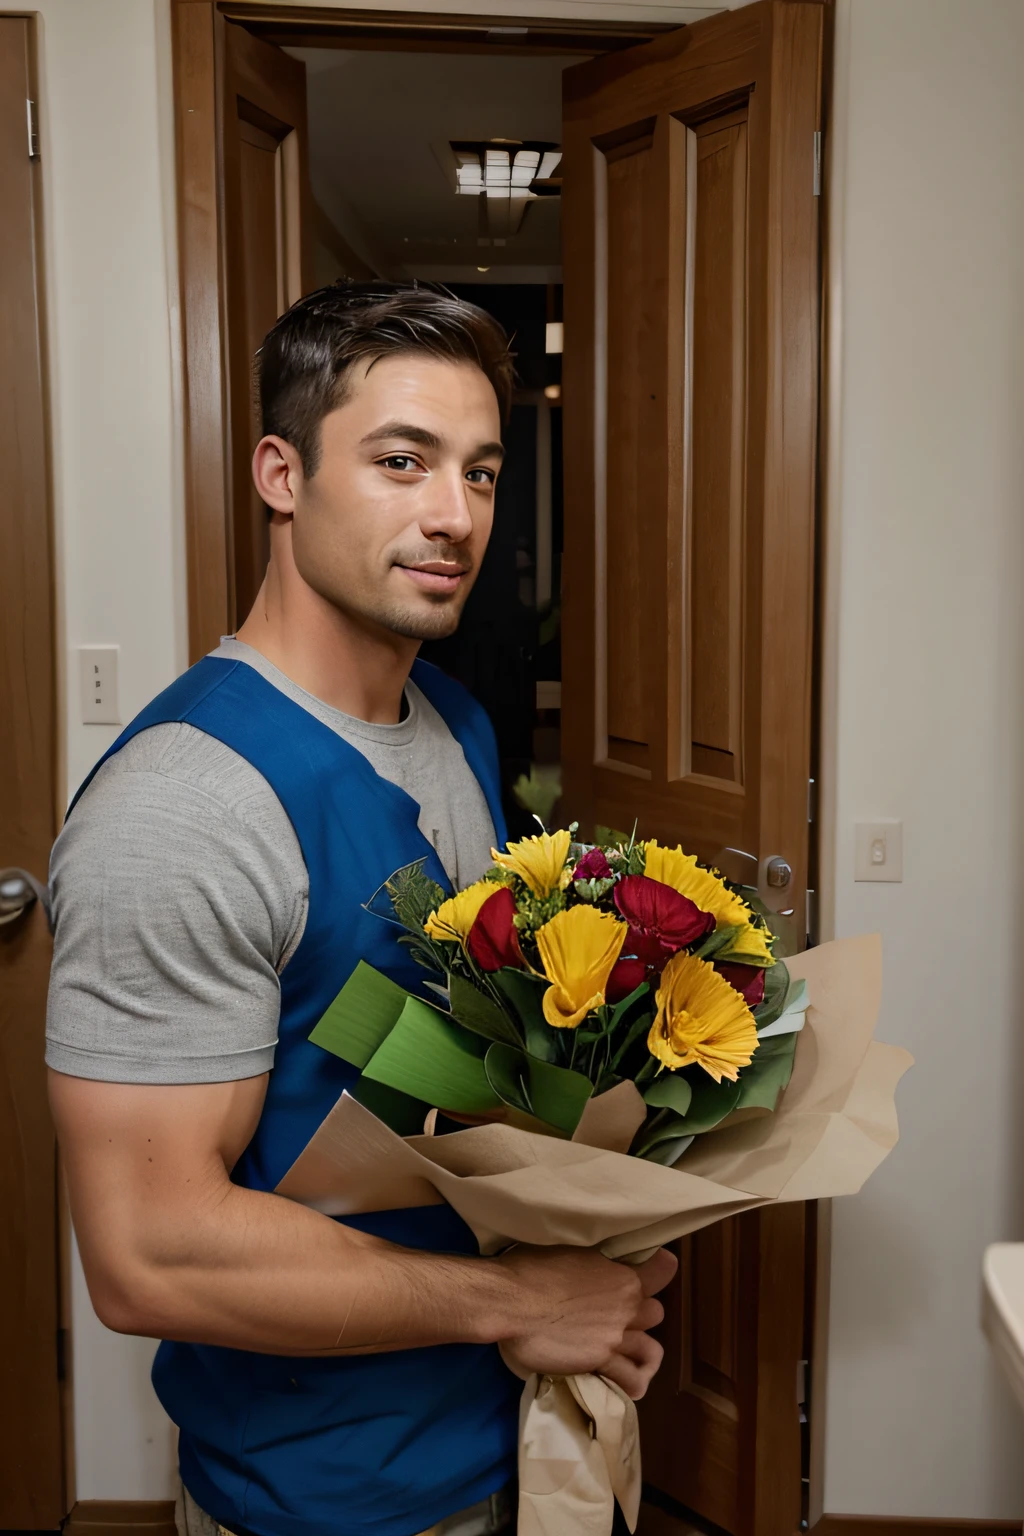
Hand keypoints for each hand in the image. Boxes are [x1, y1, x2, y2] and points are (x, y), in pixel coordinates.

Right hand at [496, 1245, 676, 1399]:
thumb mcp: (571, 1252)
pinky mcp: (600, 1362)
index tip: (653, 1267)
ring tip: (630, 1352)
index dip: (659, 1268)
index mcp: (623, 1276)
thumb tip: (593, 1265)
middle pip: (655, 1312)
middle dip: (641, 1312)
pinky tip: (627, 1382)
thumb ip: (594, 1264)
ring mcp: (615, 1338)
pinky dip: (632, 1382)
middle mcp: (627, 1307)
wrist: (512, 1302)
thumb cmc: (533, 1267)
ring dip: (642, 1349)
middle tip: (619, 1312)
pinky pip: (631, 1378)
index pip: (663, 1270)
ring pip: (650, 1349)